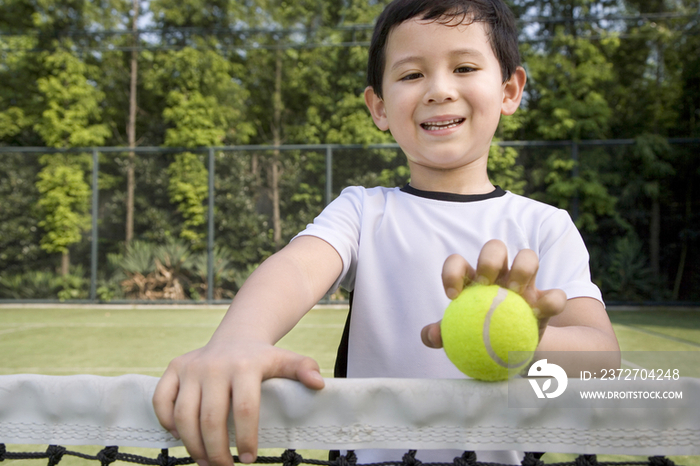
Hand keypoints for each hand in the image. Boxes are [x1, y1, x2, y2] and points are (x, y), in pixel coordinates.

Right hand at [153, 339, 323, 465]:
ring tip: (206, 461)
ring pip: (183, 416)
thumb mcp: (286, 361)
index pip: (244, 410)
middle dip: (217, 452)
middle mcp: (214, 365)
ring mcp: (191, 367)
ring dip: (193, 446)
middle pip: (210, 419)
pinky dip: (168, 424)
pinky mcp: (173, 368)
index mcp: (245, 365)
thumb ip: (303, 370)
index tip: (250, 459)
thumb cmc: (263, 359)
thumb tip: (319, 384)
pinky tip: (183, 437)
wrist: (237, 337)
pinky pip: (162, 402)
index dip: (247, 439)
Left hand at [421, 239, 566, 347]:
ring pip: (528, 256)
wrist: (508, 354)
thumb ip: (441, 334)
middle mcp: (499, 273)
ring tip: (514, 292)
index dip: (452, 271)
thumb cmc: (476, 335)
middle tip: (485, 284)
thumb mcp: (457, 336)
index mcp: (472, 278)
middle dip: (489, 259)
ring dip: (522, 268)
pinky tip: (539, 313)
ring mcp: (525, 283)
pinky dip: (551, 301)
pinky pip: (555, 294)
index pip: (458, 263)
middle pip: (495, 248)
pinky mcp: (546, 299)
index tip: (453, 295)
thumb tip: (430, 336)